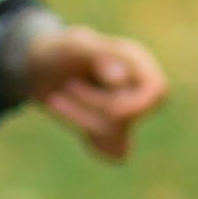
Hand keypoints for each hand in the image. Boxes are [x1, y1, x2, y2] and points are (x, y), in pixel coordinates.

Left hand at [26, 26, 166, 162]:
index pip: (157, 90)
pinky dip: (88, 137)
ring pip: (117, 133)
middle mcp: (137, 86)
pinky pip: (113, 152)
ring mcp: (128, 110)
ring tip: (56, 97)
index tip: (107, 107)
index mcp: (136, 60)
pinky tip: (67, 112)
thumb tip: (119, 79)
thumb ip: (97, 56)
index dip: (136, 105)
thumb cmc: (58, 50)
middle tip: (68, 85)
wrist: (40, 65)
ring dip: (81, 118)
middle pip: (131, 114)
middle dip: (94, 105)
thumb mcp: (72, 47)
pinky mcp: (115, 130)